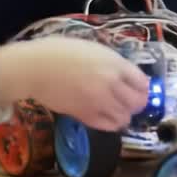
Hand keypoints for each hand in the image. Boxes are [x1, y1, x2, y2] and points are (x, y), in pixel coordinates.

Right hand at [0, 36, 148, 131]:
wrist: (34, 68)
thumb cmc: (61, 52)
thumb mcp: (94, 49)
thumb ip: (113, 63)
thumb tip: (126, 76)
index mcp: (115, 64)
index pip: (142, 82)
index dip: (143, 87)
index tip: (139, 88)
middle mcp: (111, 84)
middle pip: (138, 103)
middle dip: (137, 103)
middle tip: (130, 101)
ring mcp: (98, 102)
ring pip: (125, 118)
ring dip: (124, 115)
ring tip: (117, 109)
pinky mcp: (84, 116)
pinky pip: (108, 126)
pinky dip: (111, 123)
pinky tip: (106, 116)